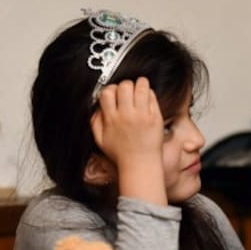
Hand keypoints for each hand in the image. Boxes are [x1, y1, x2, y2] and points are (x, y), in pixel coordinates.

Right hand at [91, 78, 166, 204]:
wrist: (141, 165)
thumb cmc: (121, 154)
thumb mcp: (100, 140)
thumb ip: (95, 122)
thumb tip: (96, 107)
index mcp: (112, 119)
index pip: (107, 92)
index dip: (110, 90)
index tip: (114, 95)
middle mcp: (126, 115)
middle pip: (124, 86)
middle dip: (125, 86)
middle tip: (128, 93)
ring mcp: (142, 115)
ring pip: (141, 86)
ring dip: (139, 85)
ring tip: (139, 91)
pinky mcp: (155, 117)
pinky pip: (152, 96)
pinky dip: (149, 93)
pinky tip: (146, 99)